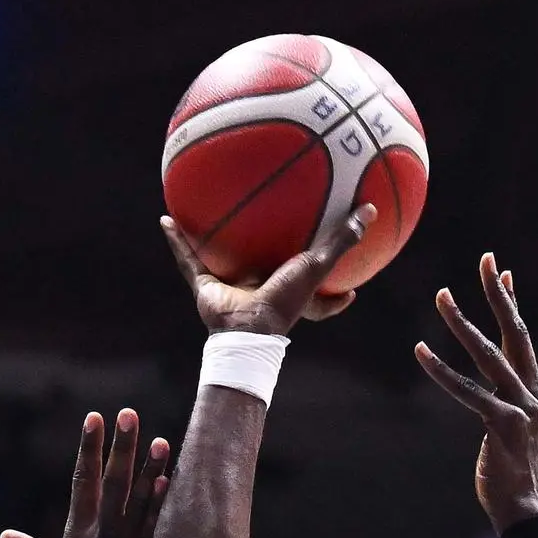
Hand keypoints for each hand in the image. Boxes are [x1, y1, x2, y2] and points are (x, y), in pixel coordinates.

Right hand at [3, 409, 175, 537]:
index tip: (93, 418)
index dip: (88, 448)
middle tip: (129, 414)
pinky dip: (165, 507)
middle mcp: (106, 537)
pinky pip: (158, 531)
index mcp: (77, 536)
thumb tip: (7, 534)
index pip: (83, 481)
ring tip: (163, 441)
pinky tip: (173, 484)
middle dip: (122, 445)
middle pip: (116, 482)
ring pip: (144, 502)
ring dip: (153, 470)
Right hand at [160, 201, 375, 337]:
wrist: (247, 328)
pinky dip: (176, 241)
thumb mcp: (318, 266)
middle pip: (258, 266)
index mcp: (285, 289)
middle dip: (258, 251)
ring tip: (203, 215)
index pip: (308, 289)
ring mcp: (229, 287)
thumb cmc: (285, 300)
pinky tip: (167, 219)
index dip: (327, 290)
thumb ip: (343, 240)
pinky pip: (187, 259)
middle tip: (259, 227)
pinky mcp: (206, 287)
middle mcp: (256, 287)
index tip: (346, 285)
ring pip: (217, 260)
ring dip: (208, 241)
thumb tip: (371, 210)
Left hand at [415, 253, 537, 529]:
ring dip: (464, 323)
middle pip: (515, 333)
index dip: (512, 303)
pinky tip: (421, 352)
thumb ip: (505, 405)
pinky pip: (468, 392)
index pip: (522, 338)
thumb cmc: (511, 476)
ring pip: (489, 356)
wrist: (524, 513)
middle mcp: (532, 394)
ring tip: (442, 296)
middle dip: (498, 294)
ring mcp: (521, 409)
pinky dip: (442, 371)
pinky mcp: (503, 426)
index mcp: (534, 393)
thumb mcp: (513, 433)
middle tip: (485, 260)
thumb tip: (492, 391)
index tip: (502, 271)